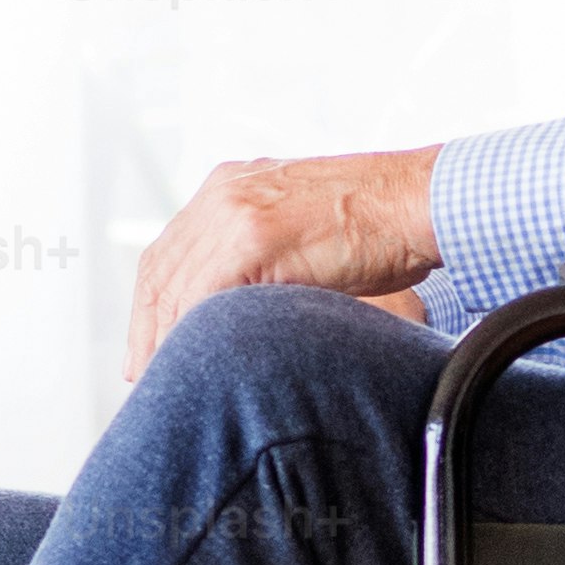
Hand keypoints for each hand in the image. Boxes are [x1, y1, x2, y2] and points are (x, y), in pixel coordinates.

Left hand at [121, 149, 443, 380]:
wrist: (421, 201)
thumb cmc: (382, 223)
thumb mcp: (305, 226)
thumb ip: (266, 253)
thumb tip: (243, 308)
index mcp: (232, 185)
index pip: (167, 252)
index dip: (150, 306)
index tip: (146, 346)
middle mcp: (225, 192)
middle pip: (159, 270)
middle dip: (146, 329)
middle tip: (143, 374)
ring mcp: (237, 210)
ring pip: (176, 286)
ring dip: (166, 339)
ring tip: (170, 379)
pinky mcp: (255, 235)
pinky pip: (204, 294)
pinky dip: (195, 333)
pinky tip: (199, 362)